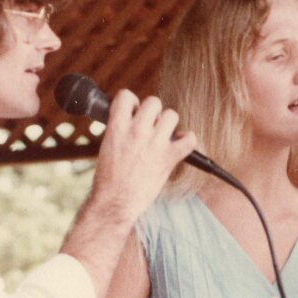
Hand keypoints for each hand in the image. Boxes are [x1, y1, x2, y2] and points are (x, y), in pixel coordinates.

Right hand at [88, 90, 196, 222]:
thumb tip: (134, 117)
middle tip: (149, 127)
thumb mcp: (107, 145)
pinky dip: (188, 140)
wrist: (115, 202)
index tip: (133, 112)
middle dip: (153, 113)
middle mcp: (137, 131)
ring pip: (172, 115)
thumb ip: (121, 128)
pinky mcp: (169, 158)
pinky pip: (190, 139)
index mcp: (116, 127)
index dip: (132, 102)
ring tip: (162, 137)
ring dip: (168, 124)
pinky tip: (180, 145)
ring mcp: (154, 144)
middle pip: (154, 102)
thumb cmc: (108, 178)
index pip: (126, 96)